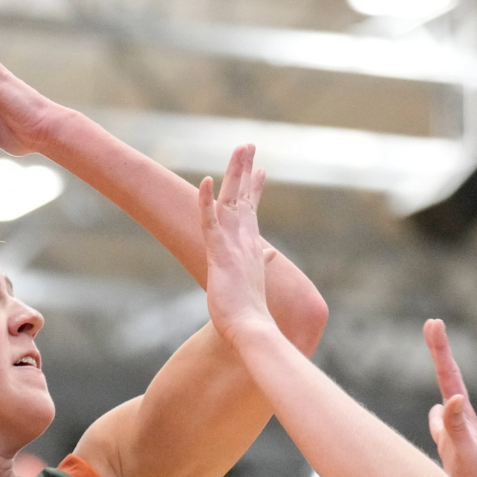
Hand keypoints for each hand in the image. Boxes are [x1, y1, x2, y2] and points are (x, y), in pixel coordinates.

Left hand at [198, 145, 276, 342]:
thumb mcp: (253, 284)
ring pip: (232, 201)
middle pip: (245, 198)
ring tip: (241, 147)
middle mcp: (245, 241)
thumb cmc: (250, 315)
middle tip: (249, 145)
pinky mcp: (221, 253)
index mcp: (250, 248)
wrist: (252, 330)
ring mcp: (234, 245)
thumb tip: (269, 254)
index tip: (261, 170)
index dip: (255, 190)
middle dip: (246, 170)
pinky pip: (211, 222)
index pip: (252, 212)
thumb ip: (261, 265)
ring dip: (235, 173)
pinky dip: (207, 202)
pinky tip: (206, 181)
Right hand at [424, 320, 476, 476]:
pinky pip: (441, 423)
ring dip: (440, 376)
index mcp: (463, 415)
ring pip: (445, 397)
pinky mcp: (454, 447)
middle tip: (432, 325)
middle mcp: (462, 418)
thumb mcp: (464, 452)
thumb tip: (451, 399)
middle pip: (447, 377)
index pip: (448, 375)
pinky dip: (436, 414)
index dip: (439, 349)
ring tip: (436, 355)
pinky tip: (434, 414)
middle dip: (439, 351)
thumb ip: (455, 427)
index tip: (433, 322)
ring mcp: (458, 432)